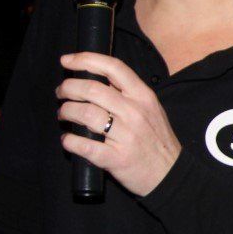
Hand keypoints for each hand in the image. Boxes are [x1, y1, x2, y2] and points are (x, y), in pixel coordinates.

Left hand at [57, 53, 182, 197]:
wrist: (171, 174)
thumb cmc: (157, 140)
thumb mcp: (151, 109)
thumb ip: (127, 94)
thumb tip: (95, 80)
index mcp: (143, 96)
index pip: (113, 67)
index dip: (85, 59)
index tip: (67, 61)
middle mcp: (134, 113)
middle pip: (92, 89)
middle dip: (68, 87)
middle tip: (61, 92)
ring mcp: (126, 136)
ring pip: (85, 114)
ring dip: (66, 111)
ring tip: (63, 114)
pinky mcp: (116, 158)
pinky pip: (85, 146)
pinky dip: (70, 141)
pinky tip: (67, 140)